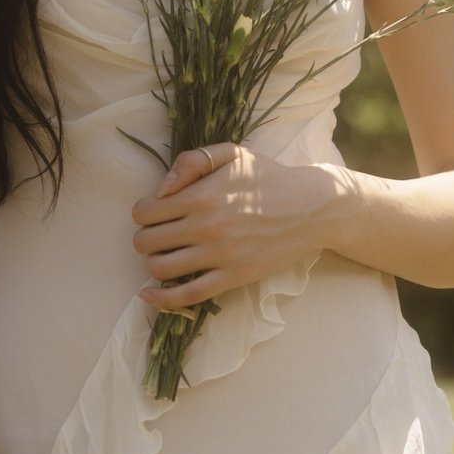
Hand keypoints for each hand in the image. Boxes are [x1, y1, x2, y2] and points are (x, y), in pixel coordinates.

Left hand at [131, 144, 334, 310]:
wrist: (311, 208)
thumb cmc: (269, 178)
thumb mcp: (231, 154)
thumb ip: (192, 162)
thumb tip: (161, 189)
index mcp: (201, 195)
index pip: (145, 213)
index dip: (142, 213)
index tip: (152, 214)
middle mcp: (206, 226)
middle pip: (147, 242)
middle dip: (145, 238)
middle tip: (157, 235)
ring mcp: (219, 255)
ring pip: (161, 269)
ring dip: (154, 263)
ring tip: (165, 255)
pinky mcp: (233, 278)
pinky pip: (188, 295)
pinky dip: (161, 299)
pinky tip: (148, 294)